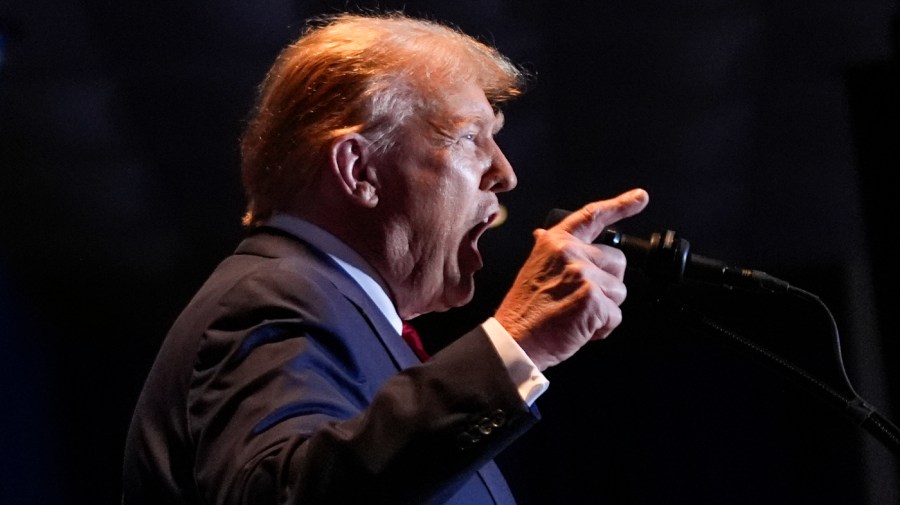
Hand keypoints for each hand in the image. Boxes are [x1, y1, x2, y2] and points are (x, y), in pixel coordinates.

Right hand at [494, 188, 649, 370]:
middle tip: (580, 299)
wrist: (515, 339)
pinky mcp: (593, 299)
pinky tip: (579, 327)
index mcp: (555, 242)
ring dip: (605, 308)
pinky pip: (616, 315)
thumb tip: (545, 234)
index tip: (640, 197)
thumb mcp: (534, 269)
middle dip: (608, 284)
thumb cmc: (524, 311)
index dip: (620, 205)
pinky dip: (602, 327)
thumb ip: (552, 253)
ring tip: (575, 314)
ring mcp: (583, 274)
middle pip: (618, 261)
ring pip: (619, 290)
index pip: (592, 216)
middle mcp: (570, 253)